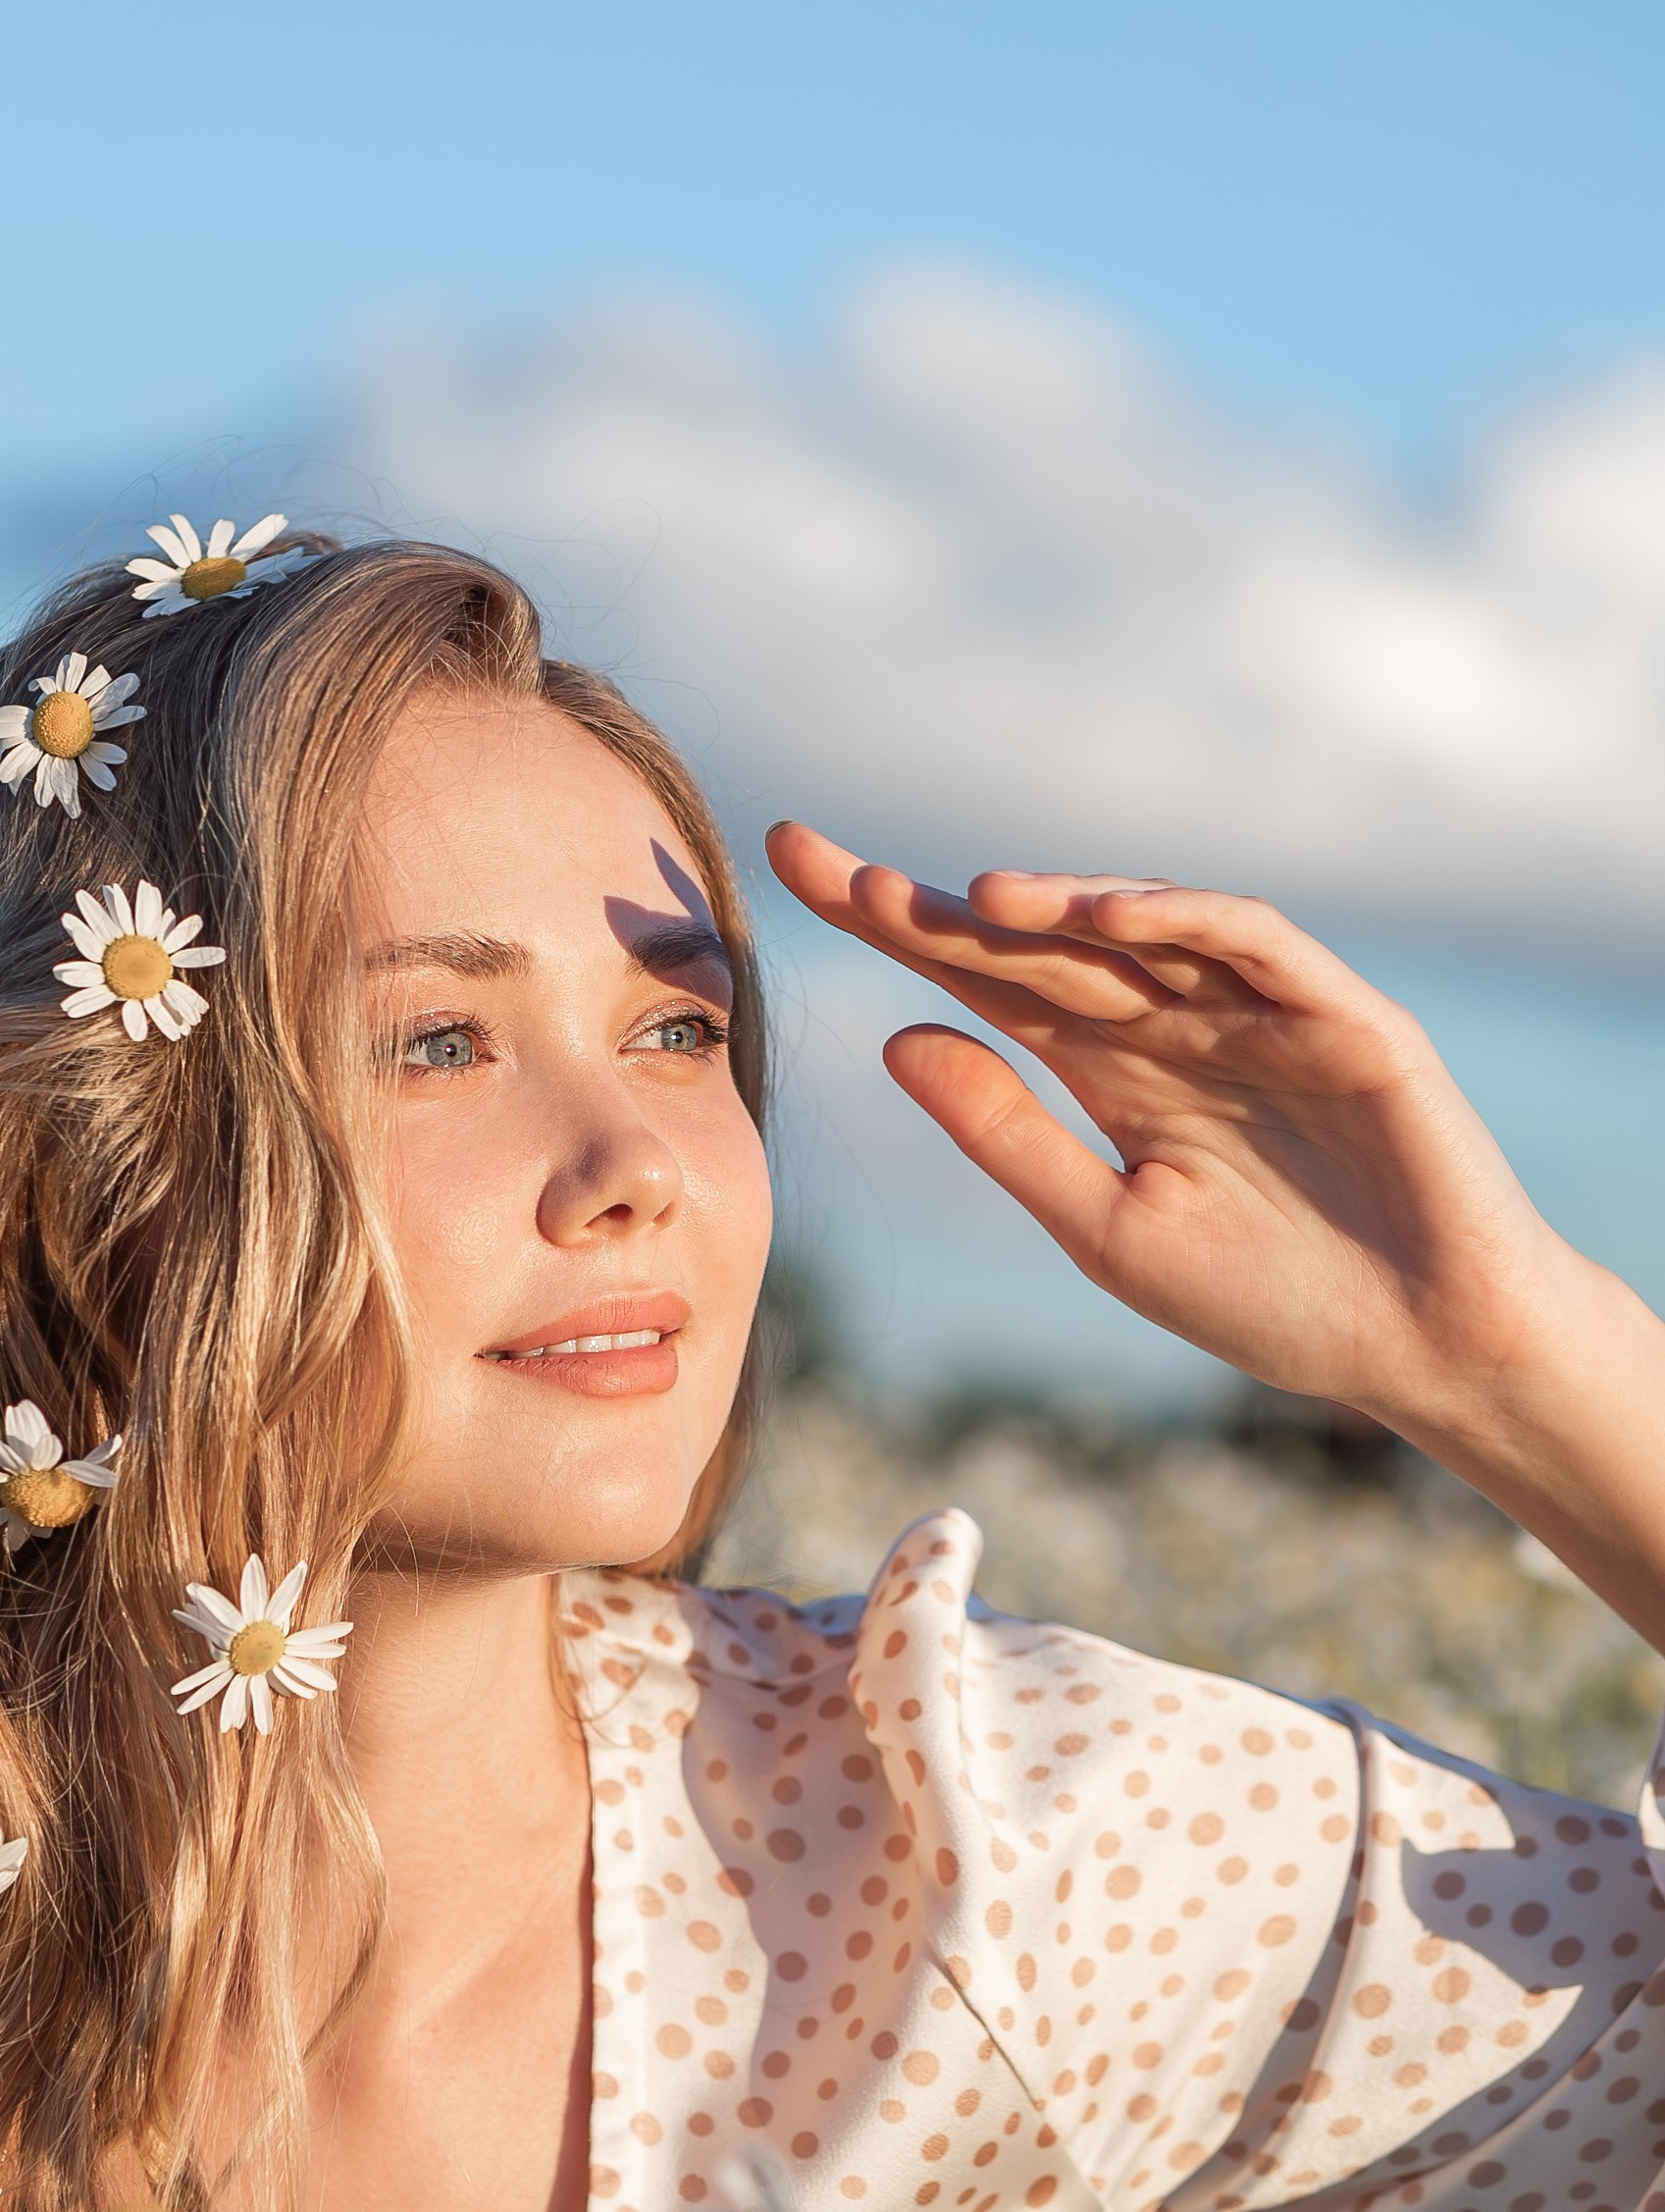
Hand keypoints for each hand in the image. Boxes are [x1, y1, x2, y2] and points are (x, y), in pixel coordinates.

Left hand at [764, 823, 1568, 1431]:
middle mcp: (1170, 1019)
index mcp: (1108, 1068)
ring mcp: (1255, 1007)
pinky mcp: (1340, 1014)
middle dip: (929, 903)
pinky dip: (1184, 917)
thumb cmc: (1274, 1301)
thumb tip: (896, 1039)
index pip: (979, 978)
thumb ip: (1009, 1136)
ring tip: (970, 898)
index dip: (891, 926)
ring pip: (1138, 925)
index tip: (790, 878)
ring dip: (1057, 904)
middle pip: (1033, 940)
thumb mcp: (1109, 1229)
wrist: (1421, 1350)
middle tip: (819, 862)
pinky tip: (1109, 914)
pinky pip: (1254, 941)